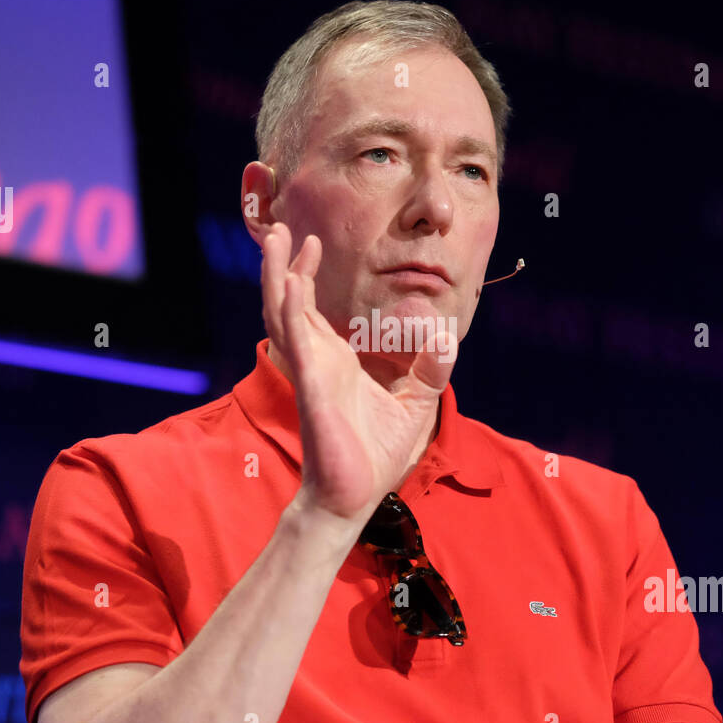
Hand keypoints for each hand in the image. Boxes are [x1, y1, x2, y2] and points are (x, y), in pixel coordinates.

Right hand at [260, 222, 455, 526]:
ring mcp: (310, 370)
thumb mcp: (414, 404)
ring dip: (277, 274)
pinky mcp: (312, 385)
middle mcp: (316, 360)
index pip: (311, 309)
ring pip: (284, 312)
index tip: (309, 243)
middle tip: (277, 226)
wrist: (354, 496)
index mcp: (333, 361)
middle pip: (288, 301)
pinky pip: (298, 341)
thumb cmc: (374, 455)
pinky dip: (293, 309)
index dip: (305, 274)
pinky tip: (292, 282)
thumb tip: (450, 338)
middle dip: (281, 263)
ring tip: (273, 238)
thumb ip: (429, 371)